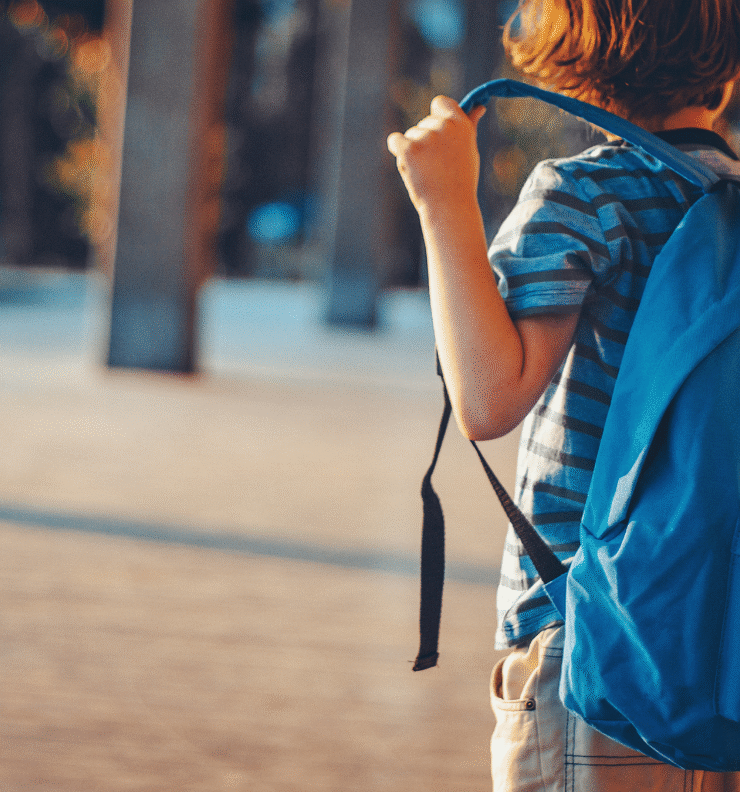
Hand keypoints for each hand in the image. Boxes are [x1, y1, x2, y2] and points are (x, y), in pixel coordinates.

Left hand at [387, 96, 485, 214]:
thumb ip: (468, 126)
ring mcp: (426, 137)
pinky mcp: (409, 148)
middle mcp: (445, 126)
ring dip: (414, 150)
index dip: (437, 116)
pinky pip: (395, 140)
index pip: (440, 103)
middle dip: (426, 141)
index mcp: (461, 124)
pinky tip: (410, 167)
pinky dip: (398, 151)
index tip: (439, 134)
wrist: (449, 207)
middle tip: (437, 165)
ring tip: (428, 172)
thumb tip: (479, 106)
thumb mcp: (469, 150)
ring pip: (411, 134)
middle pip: (424, 122)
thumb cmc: (461, 181)